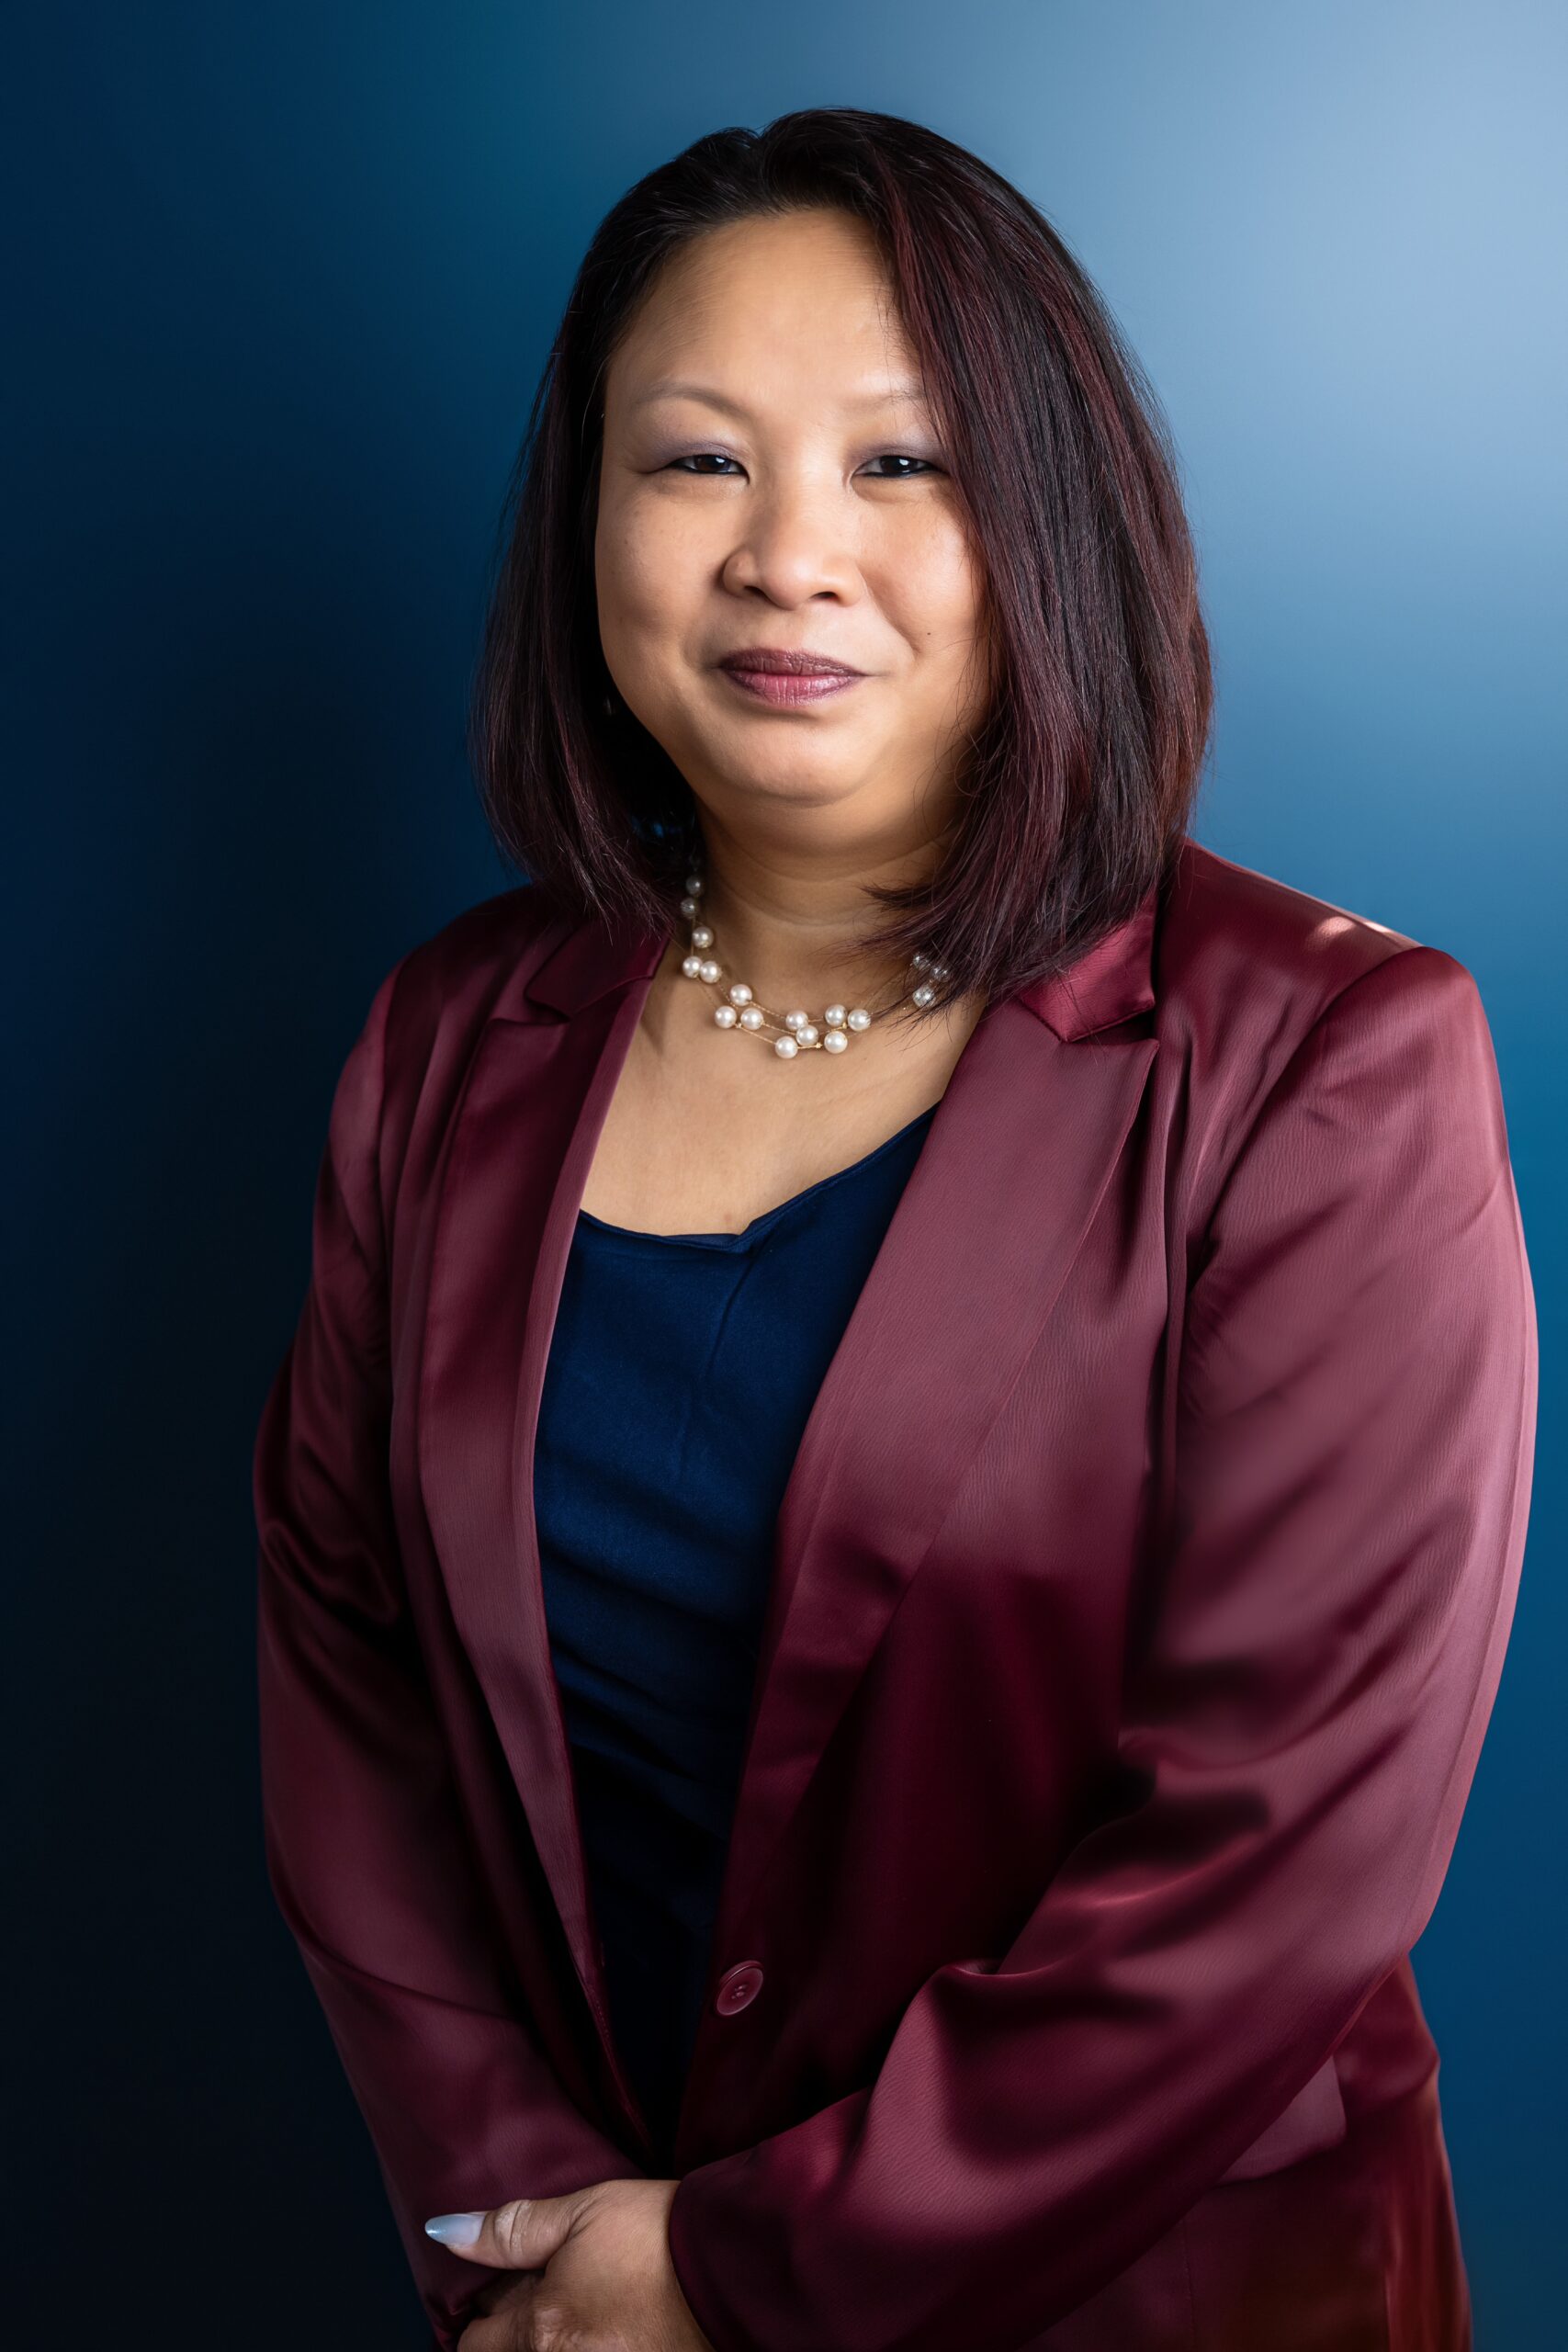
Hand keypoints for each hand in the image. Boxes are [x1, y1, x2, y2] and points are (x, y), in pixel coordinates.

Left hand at [426, 2176, 716, 2350]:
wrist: (738, 2274)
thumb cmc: (663, 2238)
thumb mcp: (586, 2211)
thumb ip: (512, 2229)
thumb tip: (447, 2233)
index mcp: (541, 2332)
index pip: (473, 2340)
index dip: (491, 2305)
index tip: (518, 2281)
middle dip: (518, 2326)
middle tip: (555, 2289)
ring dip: (553, 2338)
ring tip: (589, 2307)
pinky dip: (585, 2346)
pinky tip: (610, 2326)